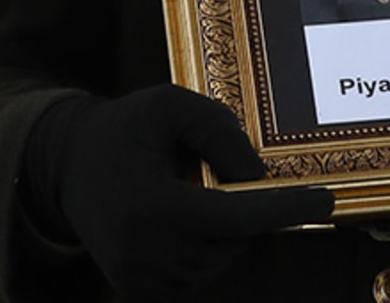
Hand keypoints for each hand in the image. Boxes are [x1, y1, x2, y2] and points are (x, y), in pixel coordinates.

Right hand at [51, 85, 333, 293]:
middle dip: (242, 205)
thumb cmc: (122, 129)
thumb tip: (258, 174)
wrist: (65, 167)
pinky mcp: (141, 292)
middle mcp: (145, 254)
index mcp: (150, 206)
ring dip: (224, 226)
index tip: (325, 199)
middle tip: (205, 172)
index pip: (235, 215)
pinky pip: (202, 271)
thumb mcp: (169, 106)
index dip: (283, 208)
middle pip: (234, 238)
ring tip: (182, 192)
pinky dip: (207, 244)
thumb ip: (218, 130)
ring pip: (223, 257)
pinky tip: (179, 217)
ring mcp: (142, 280)